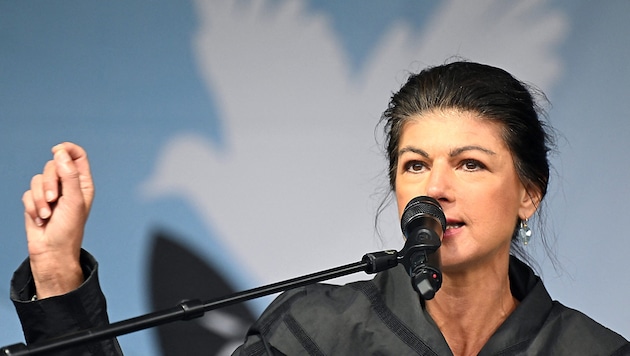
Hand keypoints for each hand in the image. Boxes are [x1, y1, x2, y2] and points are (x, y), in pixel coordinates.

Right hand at [22, 142, 94, 298]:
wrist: (52, 251)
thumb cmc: (69, 229)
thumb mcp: (74, 201)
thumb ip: (69, 175)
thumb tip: (61, 153)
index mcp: (82, 184)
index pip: (77, 156)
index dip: (68, 149)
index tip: (57, 150)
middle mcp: (67, 186)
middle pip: (54, 165)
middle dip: (50, 182)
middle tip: (53, 200)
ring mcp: (51, 193)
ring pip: (38, 179)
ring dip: (39, 198)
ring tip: (47, 214)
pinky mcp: (35, 202)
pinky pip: (27, 193)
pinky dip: (32, 206)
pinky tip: (40, 219)